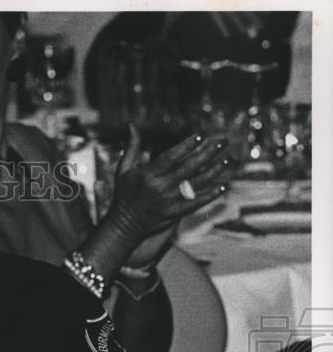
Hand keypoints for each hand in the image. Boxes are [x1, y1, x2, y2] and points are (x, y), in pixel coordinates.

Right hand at [105, 124, 234, 246]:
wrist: (124, 226)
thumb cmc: (124, 195)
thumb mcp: (124, 170)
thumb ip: (132, 148)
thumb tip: (131, 125)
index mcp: (148, 176)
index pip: (170, 158)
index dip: (186, 146)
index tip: (200, 136)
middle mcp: (160, 187)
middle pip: (188, 168)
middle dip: (207, 154)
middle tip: (222, 142)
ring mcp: (169, 201)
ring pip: (197, 183)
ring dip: (215, 171)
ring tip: (228, 159)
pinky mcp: (175, 213)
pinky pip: (197, 203)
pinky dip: (211, 195)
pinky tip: (223, 186)